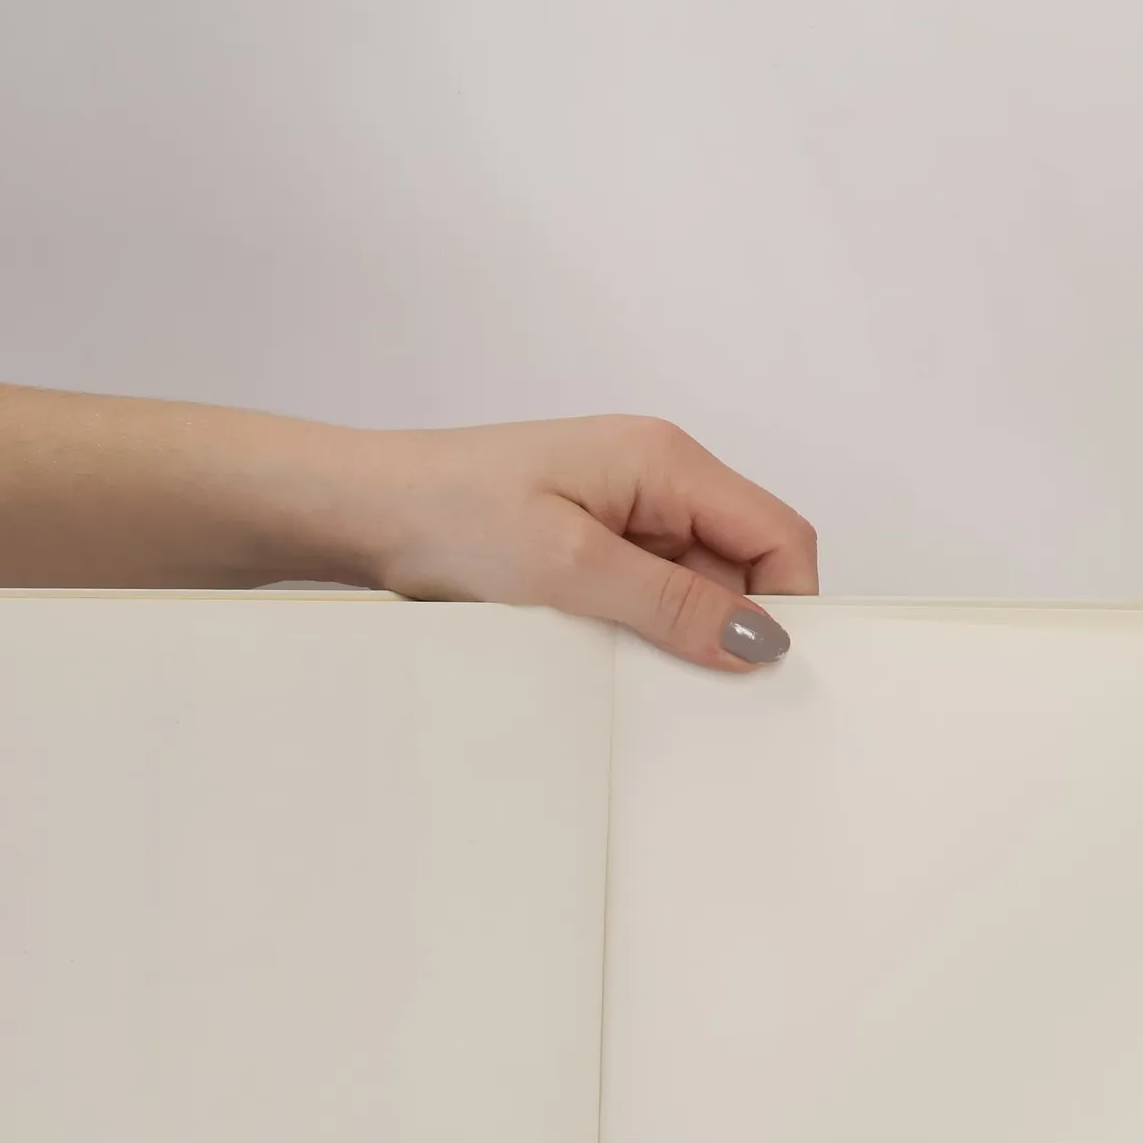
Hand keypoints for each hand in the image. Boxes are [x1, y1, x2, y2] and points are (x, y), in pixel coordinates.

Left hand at [343, 417, 818, 668]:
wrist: (356, 508)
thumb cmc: (447, 515)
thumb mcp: (568, 569)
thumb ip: (672, 602)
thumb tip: (761, 641)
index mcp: (666, 460)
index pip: (778, 534)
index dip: (785, 605)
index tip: (757, 673)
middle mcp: (655, 475)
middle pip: (741, 562)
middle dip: (723, 624)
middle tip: (678, 682)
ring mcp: (621, 506)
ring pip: (693, 581)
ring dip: (671, 628)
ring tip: (613, 656)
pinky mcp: (588, 536)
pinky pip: (644, 588)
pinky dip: (633, 623)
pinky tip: (592, 646)